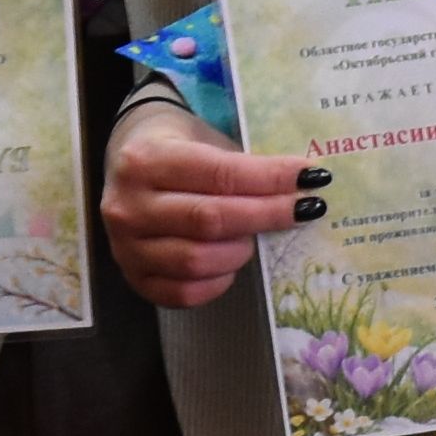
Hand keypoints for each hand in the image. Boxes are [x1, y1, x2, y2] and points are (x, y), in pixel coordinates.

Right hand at [102, 100, 320, 307]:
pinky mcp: (133, 279)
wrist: (127, 168)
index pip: (218, 174)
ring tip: (255, 236)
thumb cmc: (177, 150)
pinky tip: (230, 264)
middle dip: (266, 215)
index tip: (310, 179)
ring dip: (240, 251)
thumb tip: (302, 187)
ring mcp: (125, 248)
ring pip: (197, 261)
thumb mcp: (204, 141)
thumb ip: (242, 167)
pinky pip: (184, 294)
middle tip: (303, 210)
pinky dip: (217, 282)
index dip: (269, 179)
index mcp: (145, 160)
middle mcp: (127, 206)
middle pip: (210, 220)